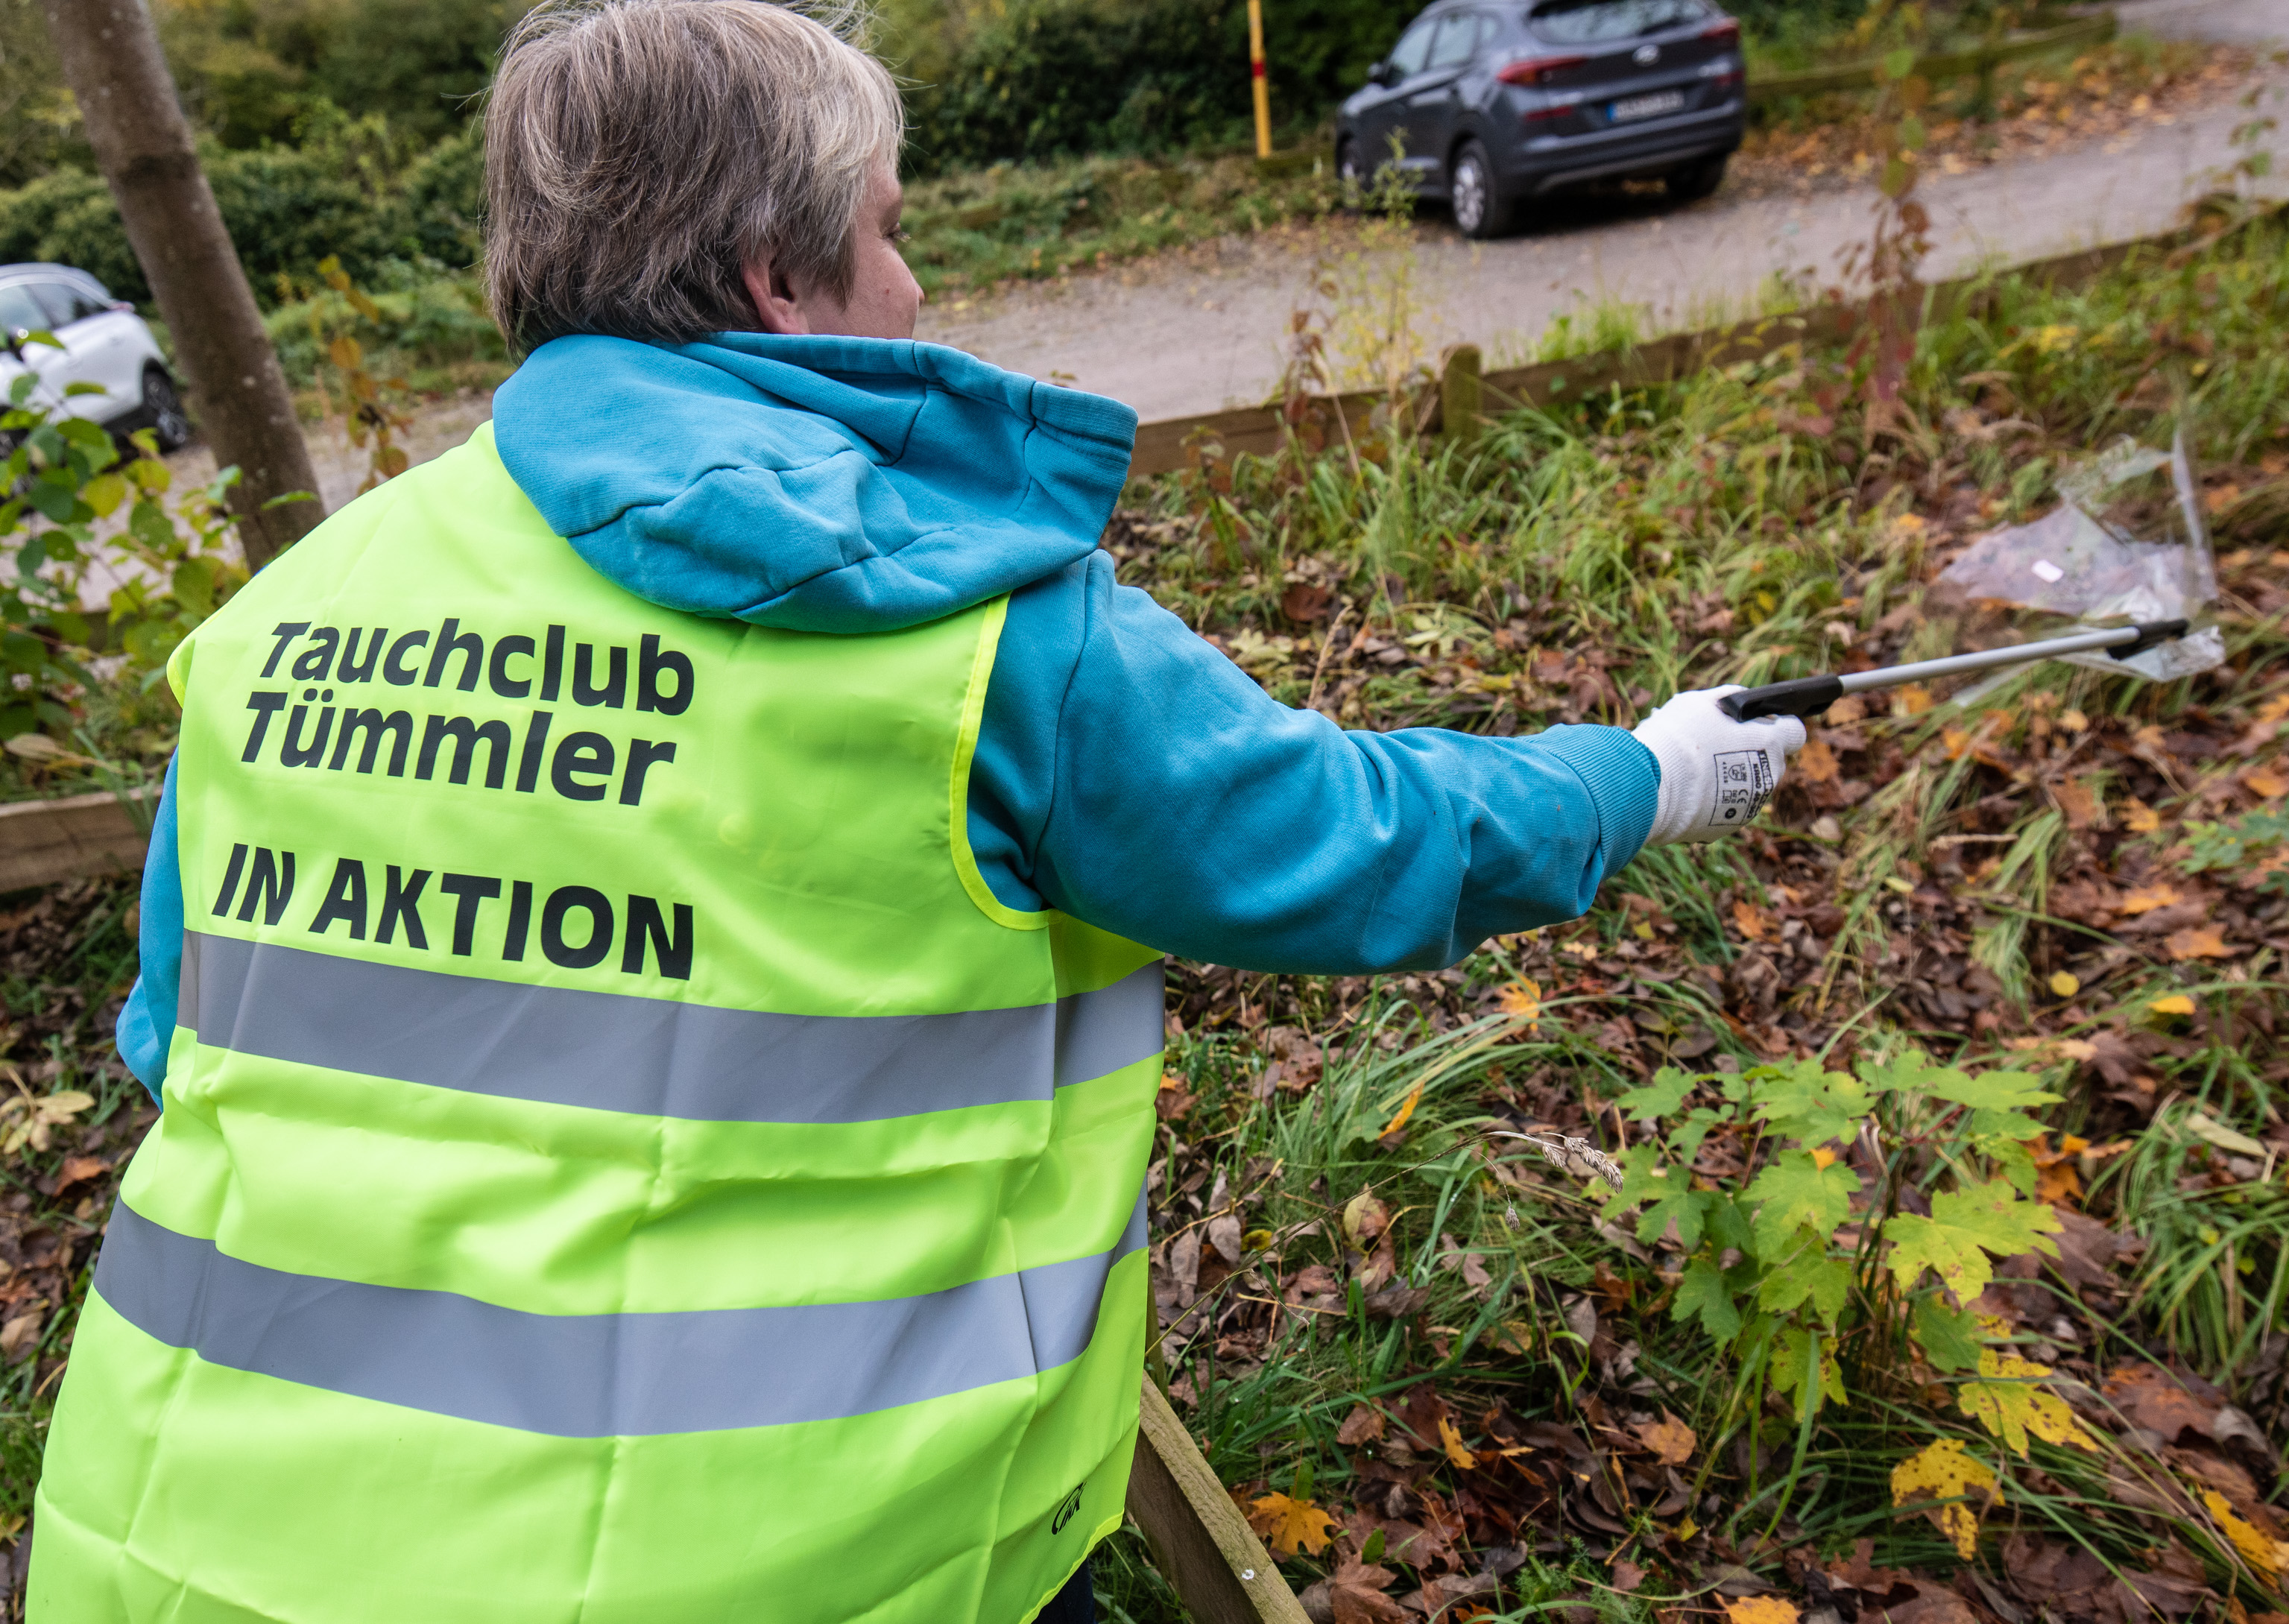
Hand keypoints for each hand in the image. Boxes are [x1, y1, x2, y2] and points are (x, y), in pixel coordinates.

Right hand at [1631, 686, 1806, 844]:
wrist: (1651, 786)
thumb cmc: (1677, 738)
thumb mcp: (1702, 703)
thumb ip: (1731, 699)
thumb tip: (1742, 701)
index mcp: (1768, 743)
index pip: (1794, 731)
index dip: (1777, 725)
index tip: (1756, 725)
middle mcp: (1768, 776)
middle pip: (1772, 760)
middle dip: (1753, 752)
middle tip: (1720, 746)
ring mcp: (1751, 804)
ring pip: (1752, 786)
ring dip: (1735, 777)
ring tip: (1699, 770)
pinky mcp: (1730, 824)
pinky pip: (1731, 807)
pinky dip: (1718, 799)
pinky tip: (1692, 791)